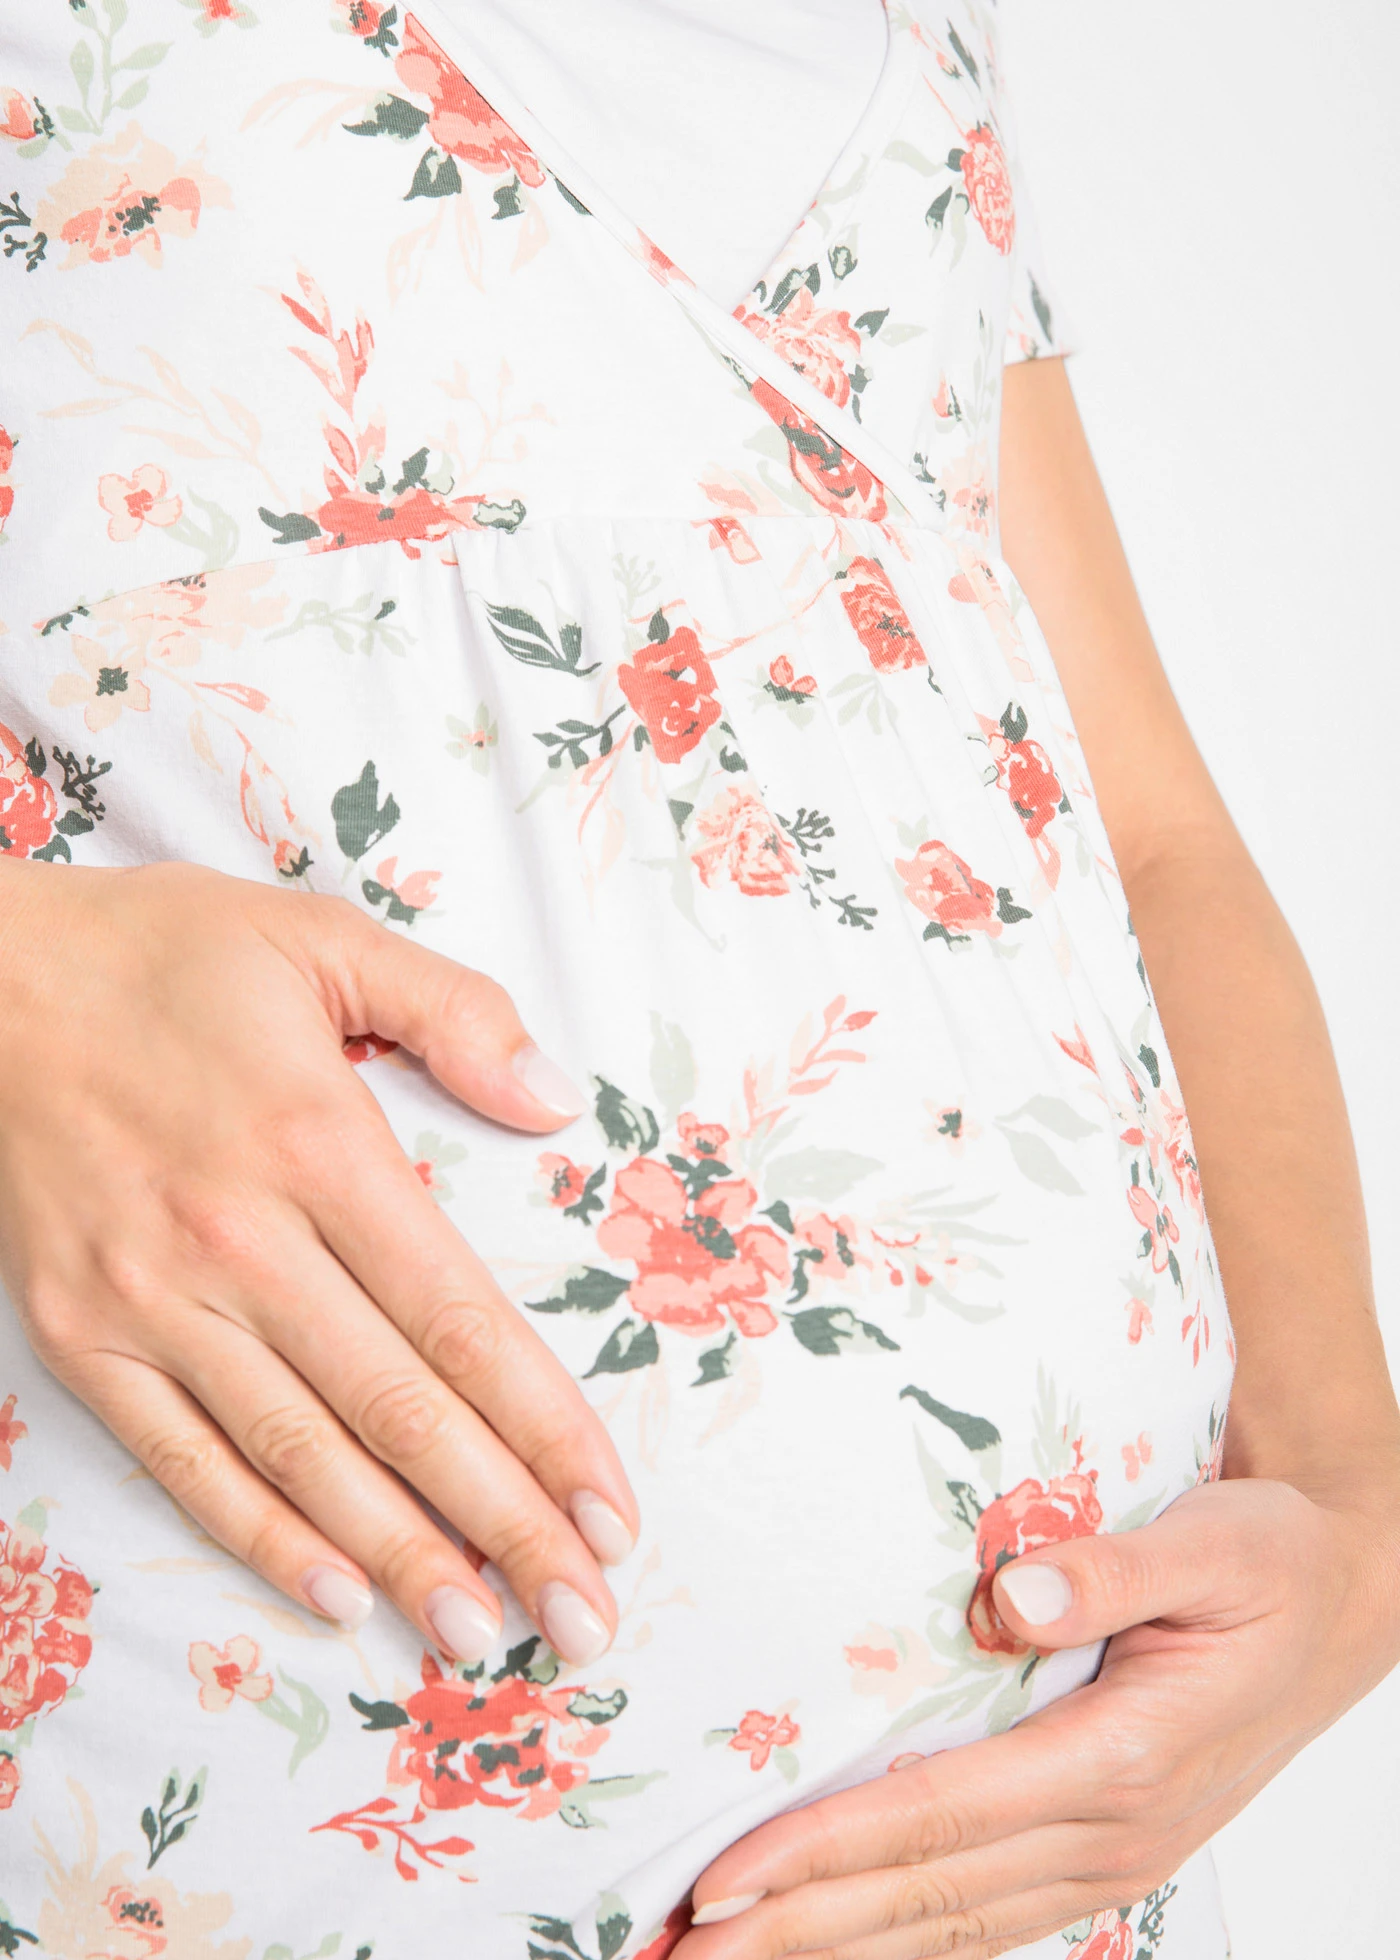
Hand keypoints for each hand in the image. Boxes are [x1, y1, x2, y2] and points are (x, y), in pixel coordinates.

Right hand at [0, 858, 637, 1666]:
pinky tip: (334, 1595)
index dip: (543, 1424)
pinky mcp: (81, 1337)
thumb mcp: (320, 940)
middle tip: (583, 1614)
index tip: (609, 1506)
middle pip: (399, 1406)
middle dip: (503, 1520)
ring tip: (481, 1632)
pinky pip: (182, 1457)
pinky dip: (258, 1533)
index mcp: (317, 1143)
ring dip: (399, 1553)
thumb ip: (451, 1011)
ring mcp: (153, 1299)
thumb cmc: (162, 957)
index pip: (458, 1316)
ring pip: (300, 1452)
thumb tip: (554, 1100)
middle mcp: (241, 1239)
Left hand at [680, 1474, 1399, 1957]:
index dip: (823, 1854)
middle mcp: (1112, 1829)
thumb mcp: (1212, 1542)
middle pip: (926, 1895)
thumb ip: (1110, 1569)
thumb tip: (1005, 1595)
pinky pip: (991, 1916)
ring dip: (837, 1951)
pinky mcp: (1109, 1853)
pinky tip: (845, 1948)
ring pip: (952, 1926)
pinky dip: (909, 1942)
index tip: (724, 1879)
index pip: (939, 1818)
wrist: (1347, 1600)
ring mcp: (1114, 1857)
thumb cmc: (1272, 1562)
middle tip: (680, 1951)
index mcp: (1125, 1756)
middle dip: (797, 1930)